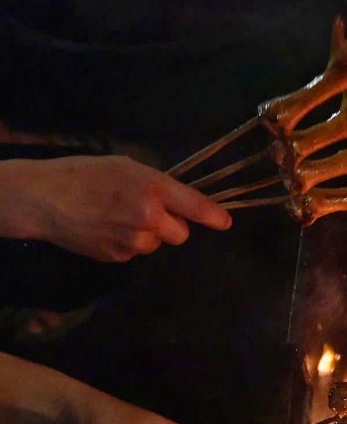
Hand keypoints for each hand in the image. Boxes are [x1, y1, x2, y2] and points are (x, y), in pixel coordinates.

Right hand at [2, 155, 230, 261]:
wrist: (44, 199)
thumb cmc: (85, 174)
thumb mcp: (126, 167)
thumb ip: (157, 184)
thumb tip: (182, 200)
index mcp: (152, 189)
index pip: (194, 206)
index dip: (214, 215)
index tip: (225, 221)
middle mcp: (148, 217)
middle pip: (181, 234)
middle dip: (171, 225)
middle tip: (147, 211)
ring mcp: (133, 241)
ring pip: (158, 244)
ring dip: (148, 234)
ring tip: (119, 217)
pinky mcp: (119, 257)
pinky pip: (136, 252)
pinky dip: (128, 243)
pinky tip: (107, 228)